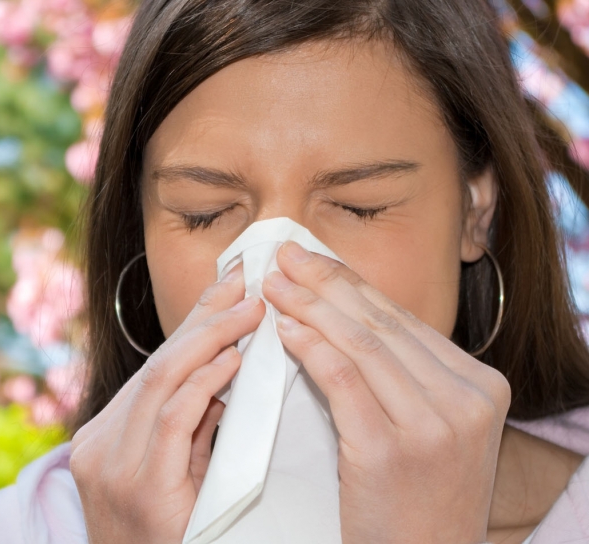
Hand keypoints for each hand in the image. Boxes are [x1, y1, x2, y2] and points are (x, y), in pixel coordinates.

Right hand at [70, 264, 264, 543]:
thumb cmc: (170, 542)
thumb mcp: (174, 476)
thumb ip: (193, 427)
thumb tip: (229, 371)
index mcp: (105, 438)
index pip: (155, 367)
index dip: (193, 323)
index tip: (228, 287)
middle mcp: (100, 445)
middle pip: (157, 364)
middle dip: (204, 318)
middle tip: (244, 281)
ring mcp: (113, 465)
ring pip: (162, 381)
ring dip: (211, 339)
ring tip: (250, 310)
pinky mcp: (138, 487)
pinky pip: (173, 419)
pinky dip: (205, 382)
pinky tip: (234, 359)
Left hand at [262, 241, 510, 543]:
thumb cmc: (418, 497)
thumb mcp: (433, 427)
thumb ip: (404, 374)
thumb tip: (342, 311)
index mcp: (482, 385)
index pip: (403, 319)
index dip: (350, 283)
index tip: (311, 259)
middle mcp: (467, 398)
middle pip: (381, 323)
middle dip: (325, 283)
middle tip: (282, 256)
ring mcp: (433, 425)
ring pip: (361, 343)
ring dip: (309, 306)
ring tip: (274, 285)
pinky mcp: (390, 451)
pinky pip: (342, 380)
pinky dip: (310, 348)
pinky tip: (283, 329)